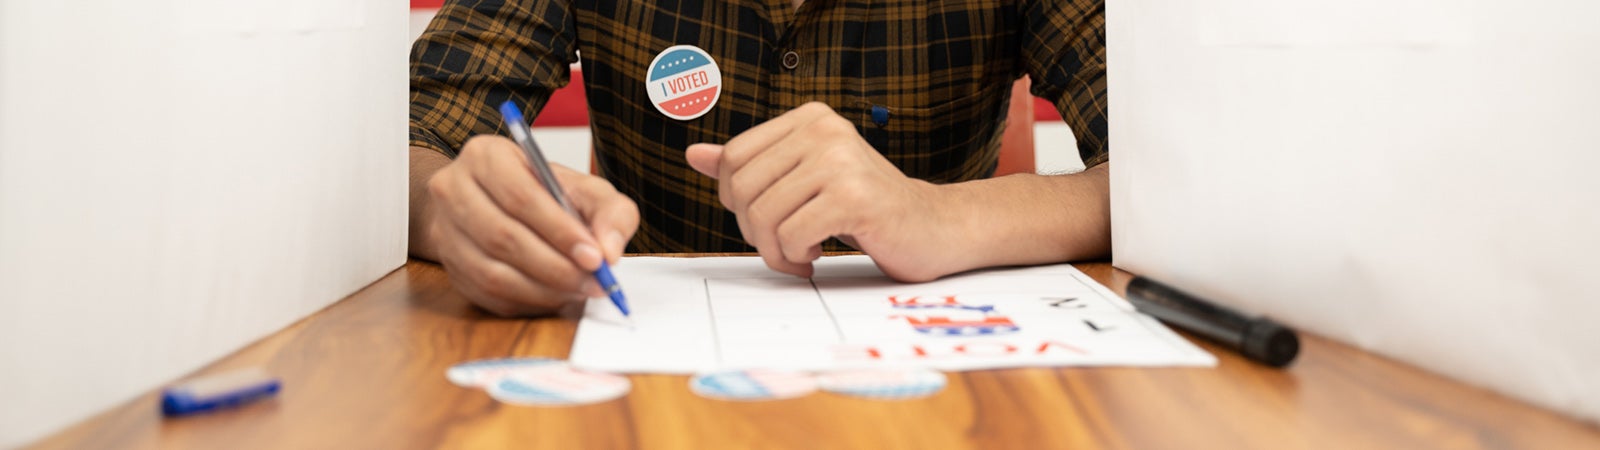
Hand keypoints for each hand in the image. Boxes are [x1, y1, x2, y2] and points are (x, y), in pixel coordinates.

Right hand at [425, 136, 637, 315]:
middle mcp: (452, 190)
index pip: (520, 197)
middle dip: (555, 267)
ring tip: (579, 290)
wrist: (503, 204)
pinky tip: (554, 296)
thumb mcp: (586, 190)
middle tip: (593, 281)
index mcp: (486, 156)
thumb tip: (609, 251)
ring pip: (492, 272)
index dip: (559, 231)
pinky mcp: (448, 266)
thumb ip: (610, 213)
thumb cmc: (547, 194)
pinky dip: (526, 301)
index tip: (595, 257)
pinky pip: (487, 294)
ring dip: (543, 289)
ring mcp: (444, 231)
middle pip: (503, 237)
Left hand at [685, 102, 961, 281]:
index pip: (734, 158)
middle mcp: (824, 130)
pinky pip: (791, 235)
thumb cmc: (865, 208)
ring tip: (800, 255)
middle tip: (783, 246)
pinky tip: (818, 256)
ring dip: (775, 251)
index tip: (766, 220)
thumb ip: (753, 166)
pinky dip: (796, 257)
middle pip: (742, 188)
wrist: (932, 228)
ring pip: (762, 215)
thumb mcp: (804, 180)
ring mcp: (840, 160)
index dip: (736, 200)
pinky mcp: (853, 197)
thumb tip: (695, 155)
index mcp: (809, 118)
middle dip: (752, 231)